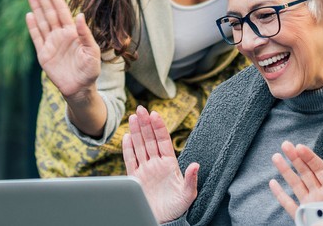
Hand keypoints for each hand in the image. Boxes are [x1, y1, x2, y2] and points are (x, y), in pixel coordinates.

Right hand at [25, 0, 100, 98]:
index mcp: (73, 33)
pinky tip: (29, 15)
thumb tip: (80, 15)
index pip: (62, 12)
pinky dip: (32, 27)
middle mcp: (61, 35)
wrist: (79, 88)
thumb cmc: (90, 71)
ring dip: (36, 9)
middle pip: (50, 13)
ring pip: (42, 22)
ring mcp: (51, 43)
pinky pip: (37, 38)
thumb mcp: (92, 52)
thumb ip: (85, 34)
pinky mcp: (44, 54)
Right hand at [123, 106, 198, 222]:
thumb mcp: (188, 194)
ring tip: (133, 117)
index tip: (155, 114)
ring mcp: (145, 170)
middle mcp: (156, 164)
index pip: (164, 141)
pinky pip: (130, 160)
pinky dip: (128, 149)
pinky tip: (126, 137)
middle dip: (145, 124)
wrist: (162, 220)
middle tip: (141, 108)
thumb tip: (196, 165)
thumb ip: (191, 179)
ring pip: (139, 146)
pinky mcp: (135, 179)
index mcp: (170, 164)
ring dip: (136, 132)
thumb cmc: (177, 208)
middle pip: (149, 140)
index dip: (159, 128)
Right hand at [269, 141, 322, 218]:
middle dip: (295, 158)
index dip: (309, 157)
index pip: (319, 168)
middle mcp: (319, 194)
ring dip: (285, 171)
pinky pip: (288, 205)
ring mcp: (309, 204)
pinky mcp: (302, 217)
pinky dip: (280, 195)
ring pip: (295, 184)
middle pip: (305, 172)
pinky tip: (272, 183)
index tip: (300, 147)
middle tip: (285, 144)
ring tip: (276, 156)